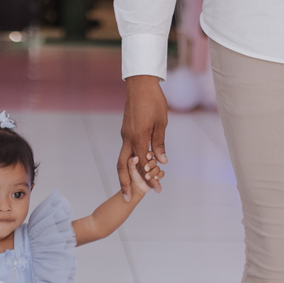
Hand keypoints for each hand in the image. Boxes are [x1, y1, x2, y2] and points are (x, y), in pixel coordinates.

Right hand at [119, 74, 168, 201]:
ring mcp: (125, 134)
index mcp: (138, 138)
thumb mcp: (161, 124)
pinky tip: (137, 166)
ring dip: (126, 174)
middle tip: (127, 198)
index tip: (155, 190)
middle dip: (125, 184)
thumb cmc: (153, 101)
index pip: (142, 165)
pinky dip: (130, 161)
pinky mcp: (126, 130)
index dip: (148, 179)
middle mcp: (128, 138)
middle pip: (123, 167)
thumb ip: (159, 144)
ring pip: (122, 159)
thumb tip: (161, 162)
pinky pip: (126, 150)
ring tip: (130, 187)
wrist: (140, 84)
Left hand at [127, 155, 160, 194]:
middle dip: (151, 165)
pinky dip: (159, 175)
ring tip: (147, 177)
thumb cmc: (133, 176)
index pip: (150, 154)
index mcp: (145, 158)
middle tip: (146, 169)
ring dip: (153, 172)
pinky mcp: (158, 175)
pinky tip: (155, 178)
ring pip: (157, 168)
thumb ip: (131, 163)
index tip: (147, 157)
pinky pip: (161, 173)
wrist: (136, 187)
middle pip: (154, 161)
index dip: (150, 154)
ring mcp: (155, 169)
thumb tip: (135, 158)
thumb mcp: (131, 169)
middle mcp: (151, 163)